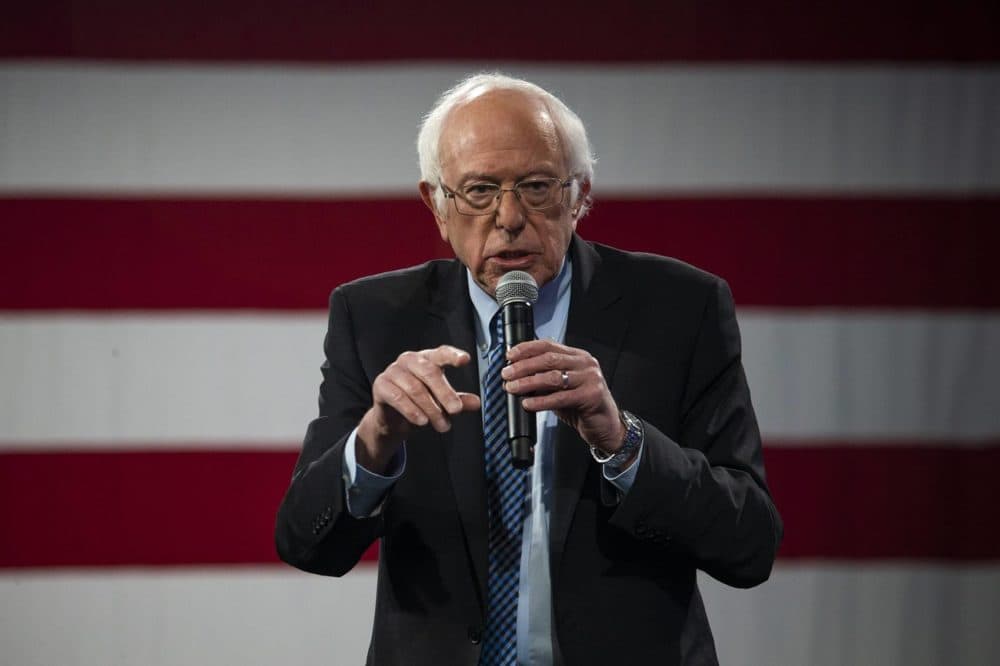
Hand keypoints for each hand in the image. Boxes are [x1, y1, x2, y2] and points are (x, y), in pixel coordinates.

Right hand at [356, 345, 481, 472]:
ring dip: (431, 408)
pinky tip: (422, 421)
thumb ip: (459, 400)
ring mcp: (393, 371)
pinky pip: (398, 397)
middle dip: (444, 393)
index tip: (465, 360)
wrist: (393, 420)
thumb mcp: (442, 403)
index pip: (441, 353)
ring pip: (415, 388)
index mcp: (427, 358)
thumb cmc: (420, 404)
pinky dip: (412, 410)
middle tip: (456, 410)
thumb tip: (476, 403)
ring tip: (442, 425)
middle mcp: (409, 360)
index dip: (453, 355)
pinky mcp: (381, 385)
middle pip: (429, 372)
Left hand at [501, 340, 625, 455]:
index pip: (548, 345)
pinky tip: (528, 403)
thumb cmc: (582, 407)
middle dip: (523, 366)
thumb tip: (517, 375)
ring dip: (528, 382)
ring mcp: (590, 378)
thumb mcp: (562, 388)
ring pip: (553, 377)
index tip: (509, 356)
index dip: (526, 349)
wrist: (606, 426)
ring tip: (512, 388)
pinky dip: (541, 401)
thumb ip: (544, 379)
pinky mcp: (592, 396)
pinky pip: (560, 397)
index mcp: (578, 357)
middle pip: (549, 359)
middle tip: (507, 374)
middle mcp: (585, 364)